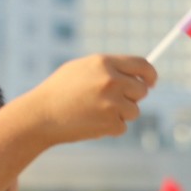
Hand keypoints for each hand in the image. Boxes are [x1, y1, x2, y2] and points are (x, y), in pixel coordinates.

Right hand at [17, 55, 156, 145]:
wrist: (40, 116)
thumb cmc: (59, 91)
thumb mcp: (81, 69)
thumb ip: (109, 68)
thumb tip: (138, 74)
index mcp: (104, 63)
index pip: (142, 65)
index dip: (150, 75)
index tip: (151, 83)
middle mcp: (111, 80)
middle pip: (141, 90)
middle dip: (131, 97)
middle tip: (111, 101)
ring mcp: (112, 102)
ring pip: (134, 110)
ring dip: (120, 114)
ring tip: (94, 111)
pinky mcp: (111, 122)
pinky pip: (123, 126)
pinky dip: (110, 127)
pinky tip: (90, 122)